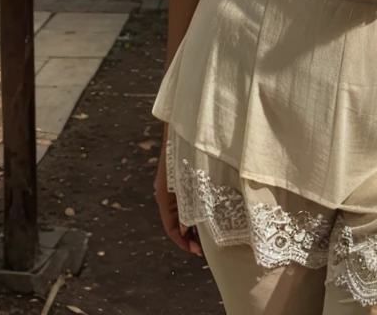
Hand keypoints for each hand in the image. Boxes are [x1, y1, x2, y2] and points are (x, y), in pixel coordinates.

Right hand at [154, 128, 203, 257]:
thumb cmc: (187, 151)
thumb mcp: (188, 182)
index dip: (185, 243)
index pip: (172, 229)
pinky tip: (210, 210)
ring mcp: (173, 185)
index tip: (199, 252)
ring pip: (182, 211)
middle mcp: (165, 193)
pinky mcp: (180, 177)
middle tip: (209, 246)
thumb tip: (186, 230)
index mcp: (164, 196)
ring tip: (212, 231)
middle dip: (191, 236)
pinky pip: (186, 200)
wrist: (186, 123)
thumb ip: (186, 207)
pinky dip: (195, 209)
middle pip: (177, 222)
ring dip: (194, 223)